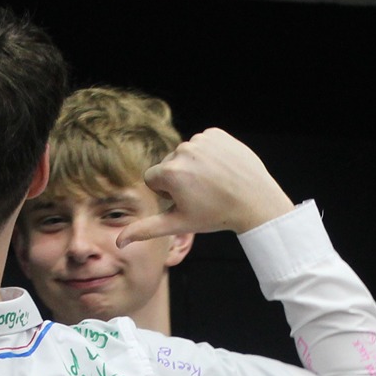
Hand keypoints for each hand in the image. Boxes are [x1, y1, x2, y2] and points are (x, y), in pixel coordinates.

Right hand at [118, 129, 294, 243]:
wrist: (255, 201)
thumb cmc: (216, 215)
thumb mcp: (179, 224)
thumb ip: (146, 229)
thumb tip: (119, 242)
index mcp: (170, 172)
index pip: (152, 179)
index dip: (167, 193)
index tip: (187, 200)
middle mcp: (183, 151)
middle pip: (169, 165)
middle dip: (180, 179)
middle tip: (203, 193)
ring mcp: (201, 140)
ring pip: (186, 154)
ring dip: (195, 166)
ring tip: (214, 182)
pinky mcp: (216, 133)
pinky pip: (203, 143)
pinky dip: (210, 154)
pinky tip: (221, 169)